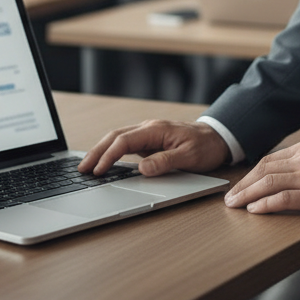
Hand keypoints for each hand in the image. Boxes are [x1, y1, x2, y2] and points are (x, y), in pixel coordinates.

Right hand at [78, 120, 230, 176]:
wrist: (218, 137)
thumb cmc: (205, 146)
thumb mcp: (189, 156)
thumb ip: (165, 162)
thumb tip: (142, 169)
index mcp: (156, 129)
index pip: (124, 141)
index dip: (109, 156)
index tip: (98, 171)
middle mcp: (149, 129)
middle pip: (115, 137)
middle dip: (96, 152)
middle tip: (81, 169)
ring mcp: (148, 135)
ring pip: (117, 139)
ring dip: (101, 151)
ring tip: (86, 167)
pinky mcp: (149, 142)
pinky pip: (125, 145)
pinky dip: (111, 152)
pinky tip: (103, 163)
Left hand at [223, 140, 299, 219]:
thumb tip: (291, 171)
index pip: (270, 160)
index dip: (251, 174)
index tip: (240, 185)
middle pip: (264, 170)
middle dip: (243, 185)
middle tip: (229, 197)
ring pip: (269, 183)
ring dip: (247, 194)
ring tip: (234, 205)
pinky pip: (284, 198)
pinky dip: (266, 204)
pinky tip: (255, 210)